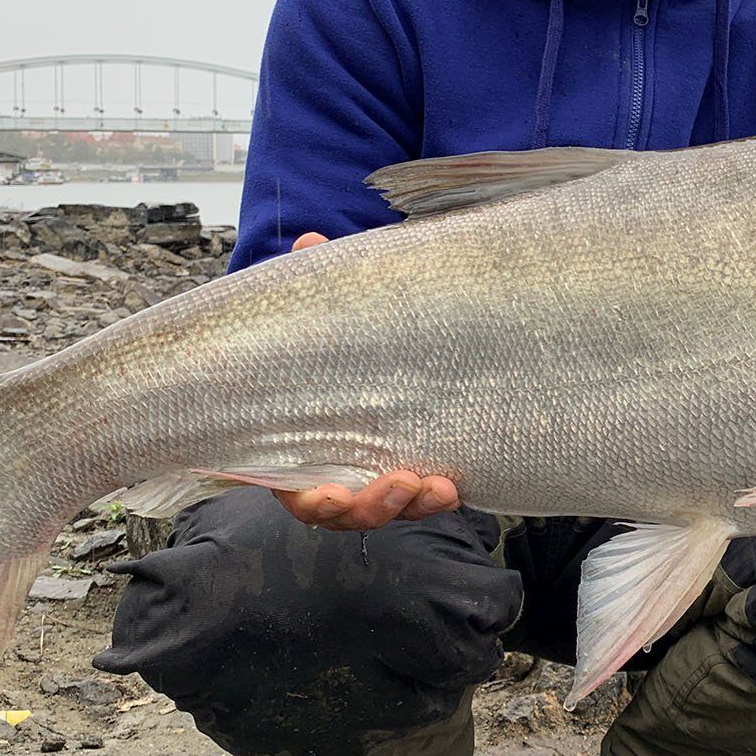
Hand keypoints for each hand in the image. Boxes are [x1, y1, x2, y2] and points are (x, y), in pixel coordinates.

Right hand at [275, 231, 462, 529]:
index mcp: (299, 451)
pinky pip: (423, 497)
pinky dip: (437, 496)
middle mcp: (337, 474)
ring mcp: (376, 478)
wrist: (361, 350)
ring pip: (390, 510)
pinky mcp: (413, 472)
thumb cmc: (327, 344)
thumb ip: (314, 286)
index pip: (300, 491)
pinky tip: (457, 484)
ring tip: (438, 486)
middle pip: (350, 513)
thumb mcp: (318, 315)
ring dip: (412, 505)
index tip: (329, 491)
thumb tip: (311, 242)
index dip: (315, 499)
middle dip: (375, 506)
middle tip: (402, 482)